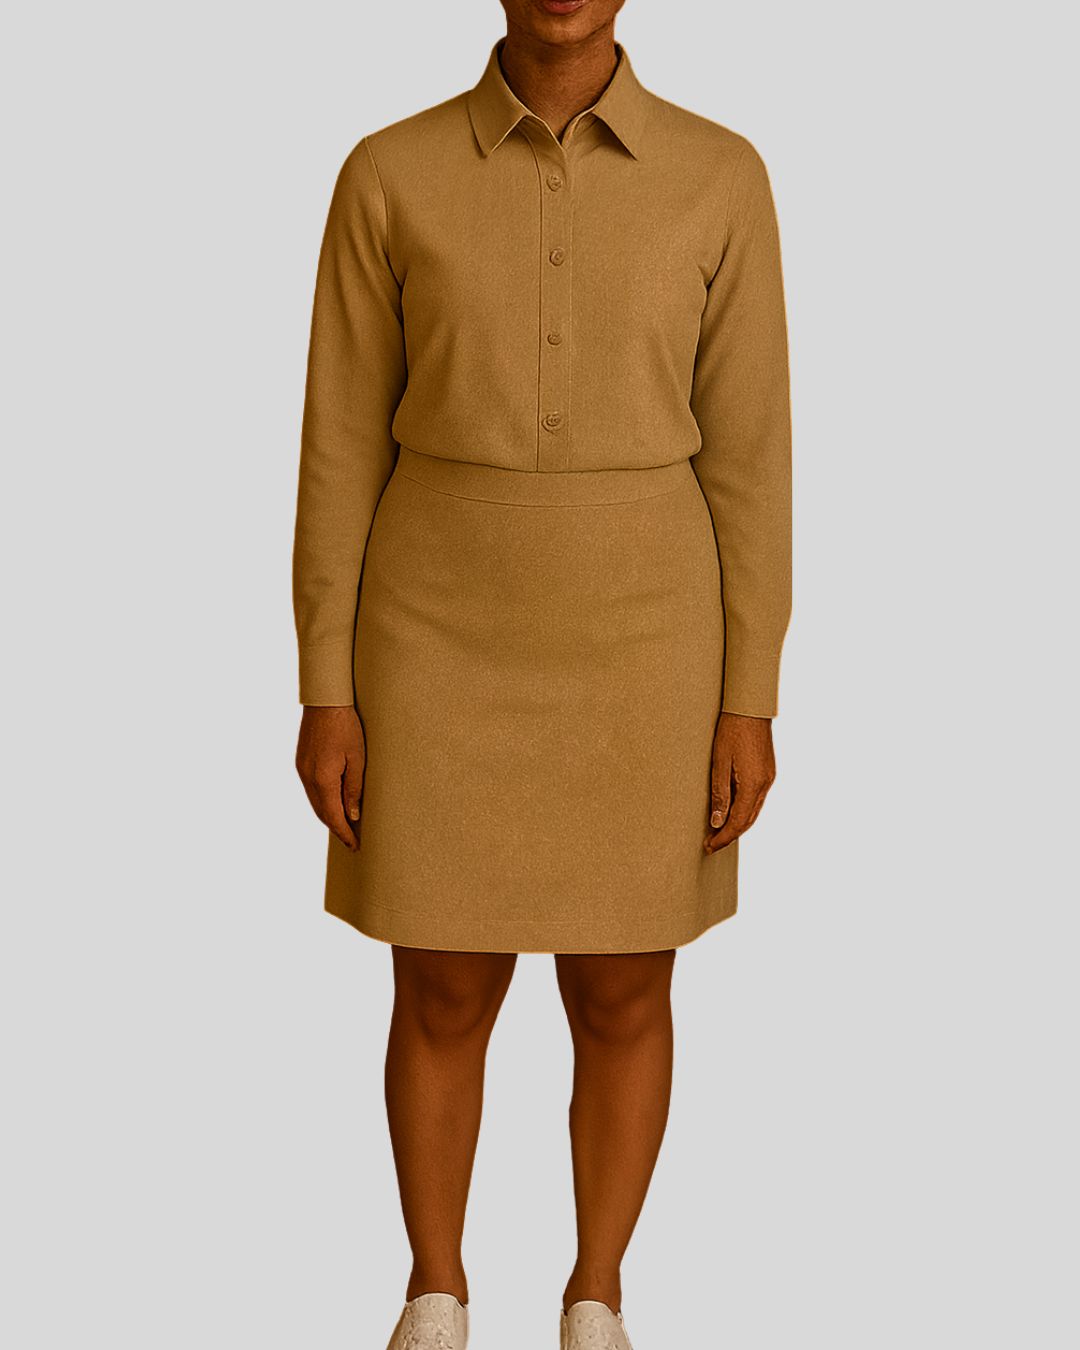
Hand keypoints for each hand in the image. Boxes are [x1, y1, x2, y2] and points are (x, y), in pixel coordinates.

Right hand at [295, 706, 365, 851]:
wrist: (325, 701)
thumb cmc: (347, 726)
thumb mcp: (358, 759)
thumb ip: (354, 789)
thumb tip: (351, 815)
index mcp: (323, 779)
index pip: (333, 816)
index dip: (344, 833)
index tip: (355, 846)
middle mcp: (307, 777)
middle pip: (321, 813)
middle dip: (336, 828)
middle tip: (351, 840)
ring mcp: (301, 769)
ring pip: (314, 802)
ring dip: (328, 816)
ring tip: (344, 825)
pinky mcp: (300, 762)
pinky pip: (311, 790)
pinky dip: (321, 802)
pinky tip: (332, 803)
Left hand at [704, 711, 776, 853]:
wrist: (750, 708)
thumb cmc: (730, 731)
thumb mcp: (719, 763)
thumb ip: (720, 794)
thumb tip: (717, 822)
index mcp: (753, 785)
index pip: (738, 822)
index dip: (724, 837)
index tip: (709, 846)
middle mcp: (765, 784)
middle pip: (748, 820)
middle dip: (730, 835)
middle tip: (711, 844)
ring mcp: (769, 778)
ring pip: (754, 811)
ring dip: (738, 824)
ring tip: (719, 832)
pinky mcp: (768, 771)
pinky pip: (757, 799)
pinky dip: (744, 810)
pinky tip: (732, 811)